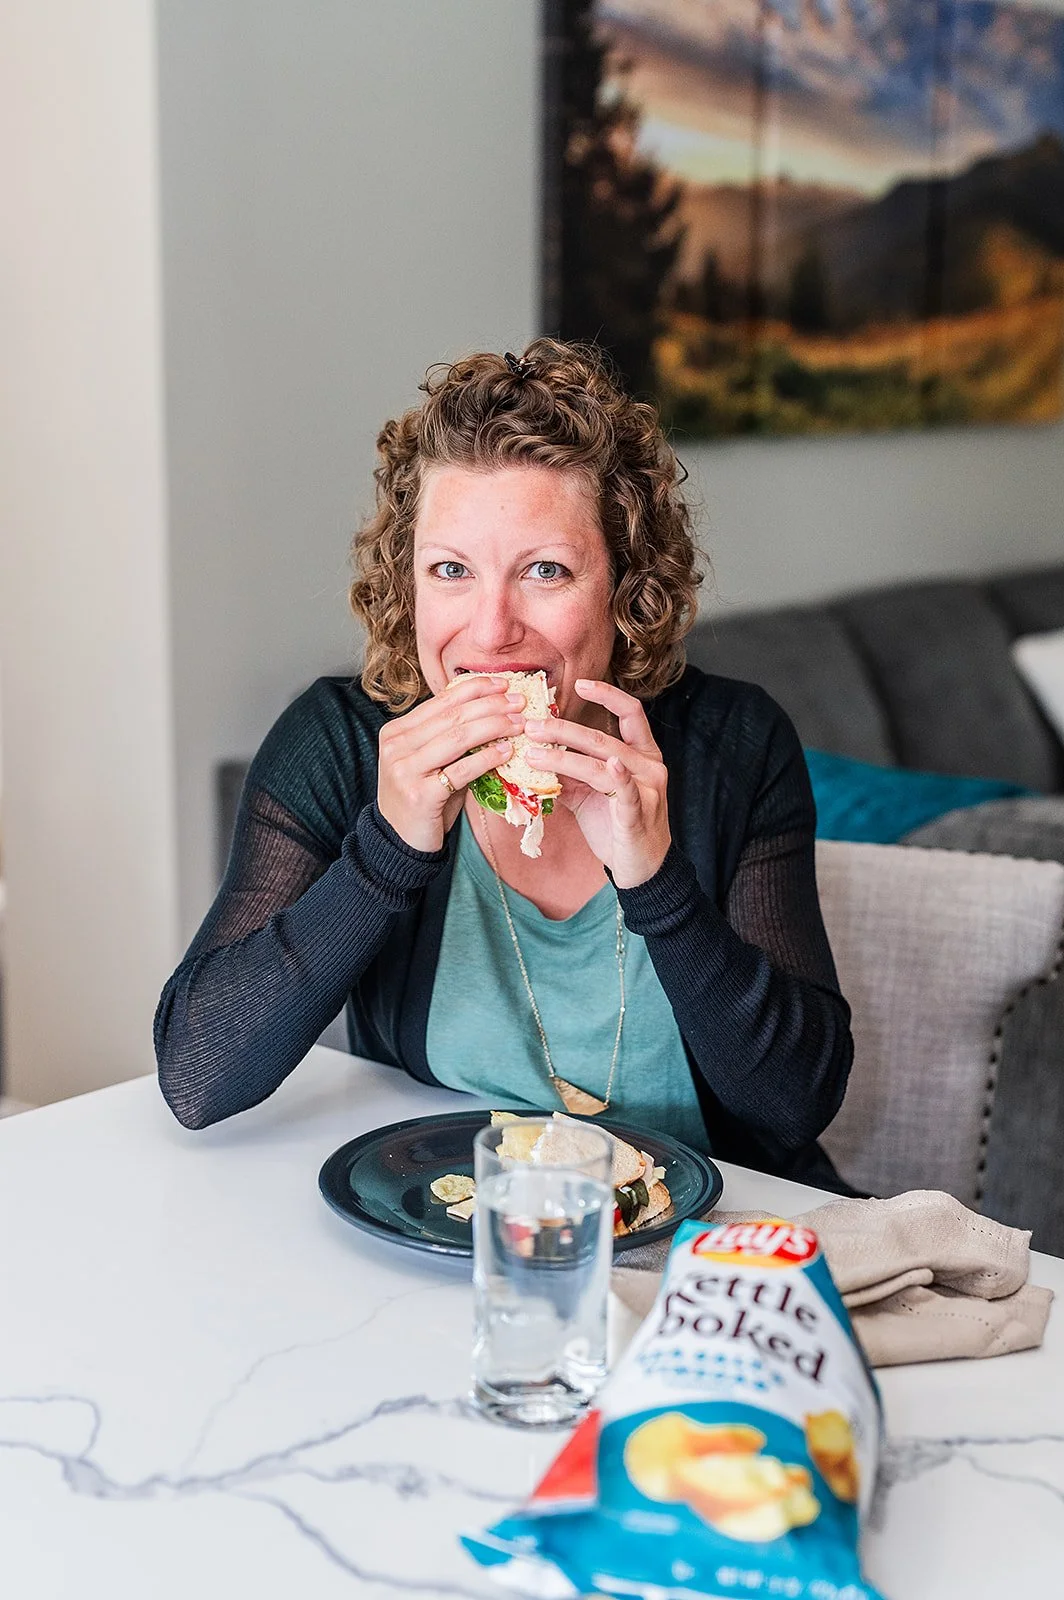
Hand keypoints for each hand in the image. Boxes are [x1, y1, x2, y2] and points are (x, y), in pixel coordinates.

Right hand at [377, 675, 524, 852]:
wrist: (400, 841)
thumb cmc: (423, 798)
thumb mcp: (431, 762)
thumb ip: (451, 738)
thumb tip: (496, 711)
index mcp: (396, 731)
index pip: (440, 701)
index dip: (475, 689)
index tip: (503, 683)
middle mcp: (396, 746)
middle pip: (452, 716)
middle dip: (490, 705)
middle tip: (519, 702)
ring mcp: (405, 770)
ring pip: (457, 738)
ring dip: (494, 727)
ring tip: (519, 724)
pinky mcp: (420, 795)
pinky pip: (461, 770)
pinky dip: (487, 758)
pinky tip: (507, 752)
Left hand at [524, 678, 671, 888]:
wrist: (640, 868)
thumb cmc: (616, 826)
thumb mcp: (589, 794)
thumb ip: (568, 773)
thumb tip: (530, 755)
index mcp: (641, 754)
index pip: (630, 713)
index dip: (607, 694)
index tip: (580, 683)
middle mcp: (649, 765)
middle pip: (603, 738)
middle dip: (562, 729)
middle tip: (530, 725)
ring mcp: (647, 789)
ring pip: (603, 762)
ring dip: (563, 757)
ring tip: (532, 754)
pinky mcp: (638, 813)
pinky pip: (625, 790)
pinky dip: (615, 776)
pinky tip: (606, 766)